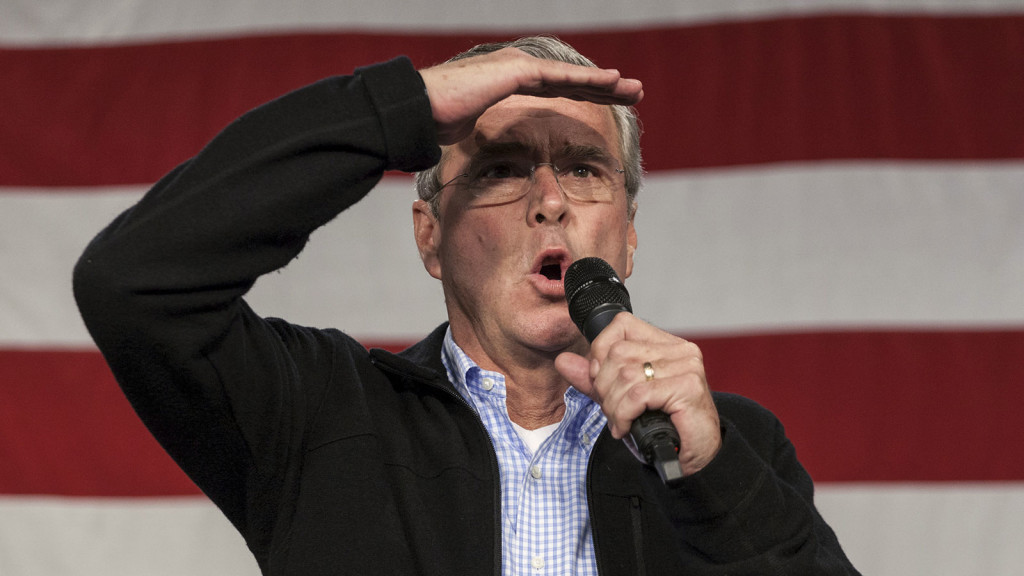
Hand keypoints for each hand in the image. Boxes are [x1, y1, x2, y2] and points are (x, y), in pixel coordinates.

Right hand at [418, 47, 643, 144]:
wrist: (419, 109)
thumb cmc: (435, 122)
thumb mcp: (472, 131)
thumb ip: (488, 134)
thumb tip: (490, 155)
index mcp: (510, 84)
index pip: (555, 91)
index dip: (584, 97)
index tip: (608, 105)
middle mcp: (518, 70)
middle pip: (570, 81)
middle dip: (603, 88)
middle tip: (633, 94)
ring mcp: (518, 67)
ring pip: (572, 77)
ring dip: (605, 83)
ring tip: (633, 88)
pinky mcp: (517, 71)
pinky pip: (561, 77)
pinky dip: (588, 81)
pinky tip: (613, 83)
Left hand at [555, 313, 721, 476]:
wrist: (694, 457)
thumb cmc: (664, 426)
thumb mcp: (622, 398)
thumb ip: (594, 379)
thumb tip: (563, 361)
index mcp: (665, 344)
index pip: (621, 324)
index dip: (601, 351)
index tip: (601, 379)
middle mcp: (679, 349)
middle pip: (617, 353)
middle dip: (604, 387)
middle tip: (613, 410)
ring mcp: (686, 366)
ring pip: (625, 375)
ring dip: (614, 406)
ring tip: (621, 421)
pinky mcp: (688, 387)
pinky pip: (637, 395)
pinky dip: (625, 414)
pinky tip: (628, 427)